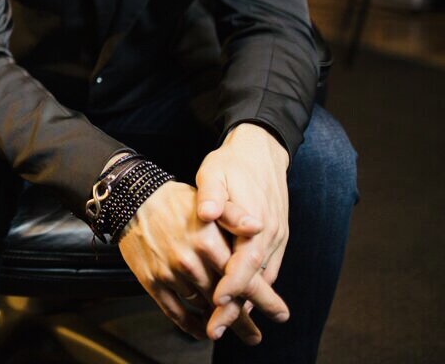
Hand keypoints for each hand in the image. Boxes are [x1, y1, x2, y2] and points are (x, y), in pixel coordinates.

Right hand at [117, 180, 262, 341]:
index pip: (242, 278)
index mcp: (207, 241)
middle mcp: (189, 261)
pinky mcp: (152, 281)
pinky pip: (175, 312)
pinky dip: (190, 325)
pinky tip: (202, 330)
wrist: (131, 200)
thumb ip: (234, 215)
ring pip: (202, 307)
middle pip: (225, 300)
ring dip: (219, 322)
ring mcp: (169, 273)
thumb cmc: (173, 201)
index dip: (263, 298)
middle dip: (244, 321)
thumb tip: (258, 227)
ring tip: (233, 331)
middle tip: (256, 336)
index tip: (280, 314)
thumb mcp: (207, 200)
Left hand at [195, 123, 291, 340]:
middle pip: (255, 281)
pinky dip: (250, 291)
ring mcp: (275, 240)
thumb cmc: (232, 163)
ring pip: (262, 281)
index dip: (232, 283)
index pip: (246, 261)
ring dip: (244, 305)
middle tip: (215, 331)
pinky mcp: (274, 241)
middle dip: (236, 308)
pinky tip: (234, 305)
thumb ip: (213, 195)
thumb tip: (207, 212)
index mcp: (257, 222)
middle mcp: (270, 236)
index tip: (216, 300)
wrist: (261, 152)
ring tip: (220, 327)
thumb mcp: (215, 172)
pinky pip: (264, 272)